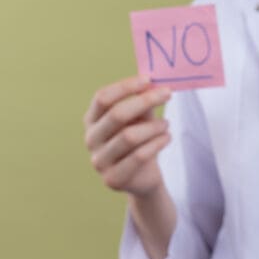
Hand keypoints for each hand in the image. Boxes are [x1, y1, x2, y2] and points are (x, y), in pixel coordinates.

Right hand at [83, 75, 172, 197]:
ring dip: (153, 126)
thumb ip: (143, 102)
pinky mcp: (113, 179)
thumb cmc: (140, 139)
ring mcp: (99, 161)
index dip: (125, 87)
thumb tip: (154, 83)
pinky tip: (167, 137)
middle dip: (144, 101)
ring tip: (167, 124)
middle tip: (167, 93)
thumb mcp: (140, 118)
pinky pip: (138, 156)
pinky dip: (156, 143)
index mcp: (92, 120)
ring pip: (129, 136)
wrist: (142, 177)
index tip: (148, 80)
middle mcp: (91, 139)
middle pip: (116, 114)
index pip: (102, 98)